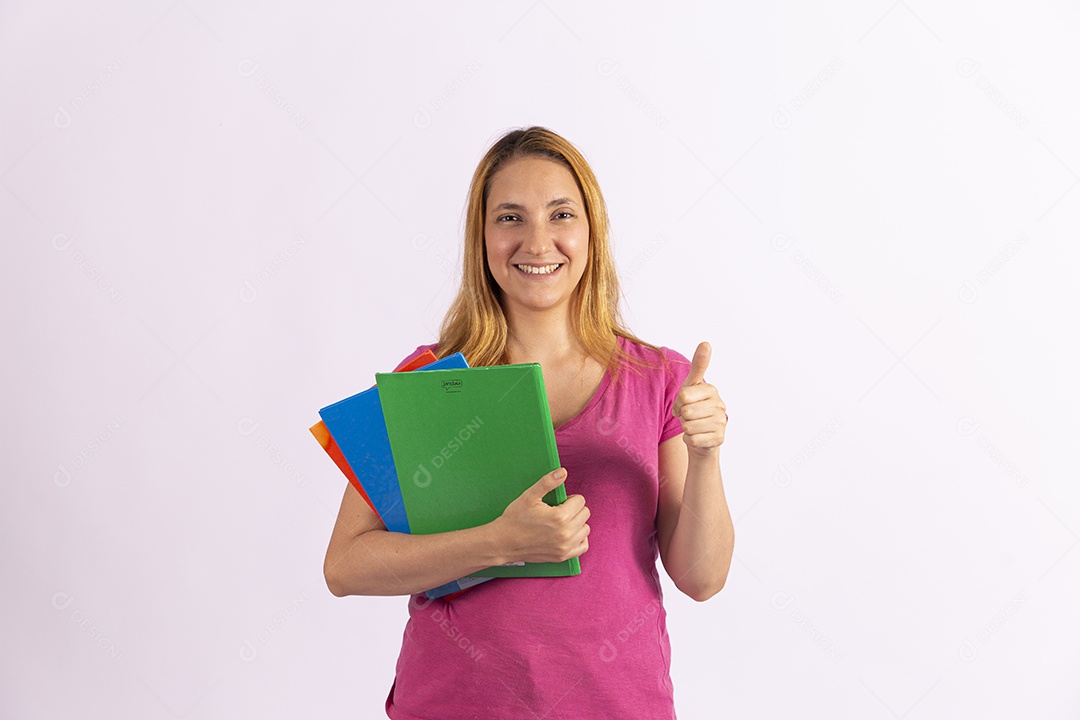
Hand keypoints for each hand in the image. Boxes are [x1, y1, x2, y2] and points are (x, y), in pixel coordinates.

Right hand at [493, 468, 589, 563]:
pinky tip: (569, 533)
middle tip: (559, 510)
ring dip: (577, 523)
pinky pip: (583, 546)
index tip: (559, 501)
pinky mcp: (562, 556)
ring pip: (585, 529)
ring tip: (562, 521)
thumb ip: (548, 482)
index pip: (580, 501)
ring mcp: (564, 547)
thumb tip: (563, 472)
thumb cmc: (515, 519)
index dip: (570, 498)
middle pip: (585, 514)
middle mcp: (565, 533)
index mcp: (559, 516)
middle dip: (574, 509)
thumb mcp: (529, 496)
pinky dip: (579, 539)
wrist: (504, 542)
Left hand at [672, 341, 727, 456]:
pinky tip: (698, 436)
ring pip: (688, 427)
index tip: (684, 403)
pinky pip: (693, 439)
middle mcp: (720, 405)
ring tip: (694, 425)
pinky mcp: (719, 439)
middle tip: (688, 416)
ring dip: (686, 428)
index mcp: (711, 390)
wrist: (701, 436)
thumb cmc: (693, 408)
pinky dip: (690, 440)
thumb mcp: (691, 386)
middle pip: (686, 412)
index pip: (683, 396)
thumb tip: (706, 343)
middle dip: (682, 416)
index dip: (678, 402)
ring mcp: (721, 423)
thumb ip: (698, 365)